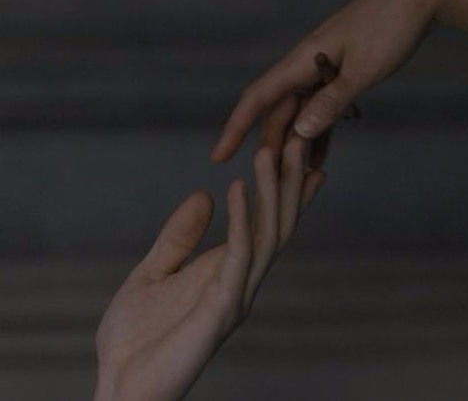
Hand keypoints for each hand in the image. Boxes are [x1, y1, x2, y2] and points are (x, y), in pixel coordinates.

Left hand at [93, 136, 324, 400]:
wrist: (119, 387)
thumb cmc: (137, 336)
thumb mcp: (154, 271)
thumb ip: (180, 236)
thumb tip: (204, 194)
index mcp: (229, 271)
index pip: (265, 223)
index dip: (285, 190)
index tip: (299, 156)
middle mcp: (242, 280)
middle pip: (276, 223)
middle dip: (289, 181)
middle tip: (300, 138)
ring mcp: (236, 295)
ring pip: (265, 235)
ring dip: (270, 192)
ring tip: (272, 151)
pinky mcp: (221, 310)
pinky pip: (238, 257)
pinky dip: (240, 220)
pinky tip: (236, 188)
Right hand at [211, 0, 447, 161]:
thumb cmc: (390, 25)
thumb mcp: (362, 68)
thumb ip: (331, 101)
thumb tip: (299, 133)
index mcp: (301, 61)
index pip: (257, 97)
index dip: (235, 127)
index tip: (218, 155)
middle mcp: (304, 68)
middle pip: (277, 113)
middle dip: (271, 146)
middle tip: (269, 181)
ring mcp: (321, 72)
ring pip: (299, 114)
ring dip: (295, 143)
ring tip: (294, 177)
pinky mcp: (338, 76)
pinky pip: (322, 109)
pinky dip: (320, 132)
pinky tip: (320, 156)